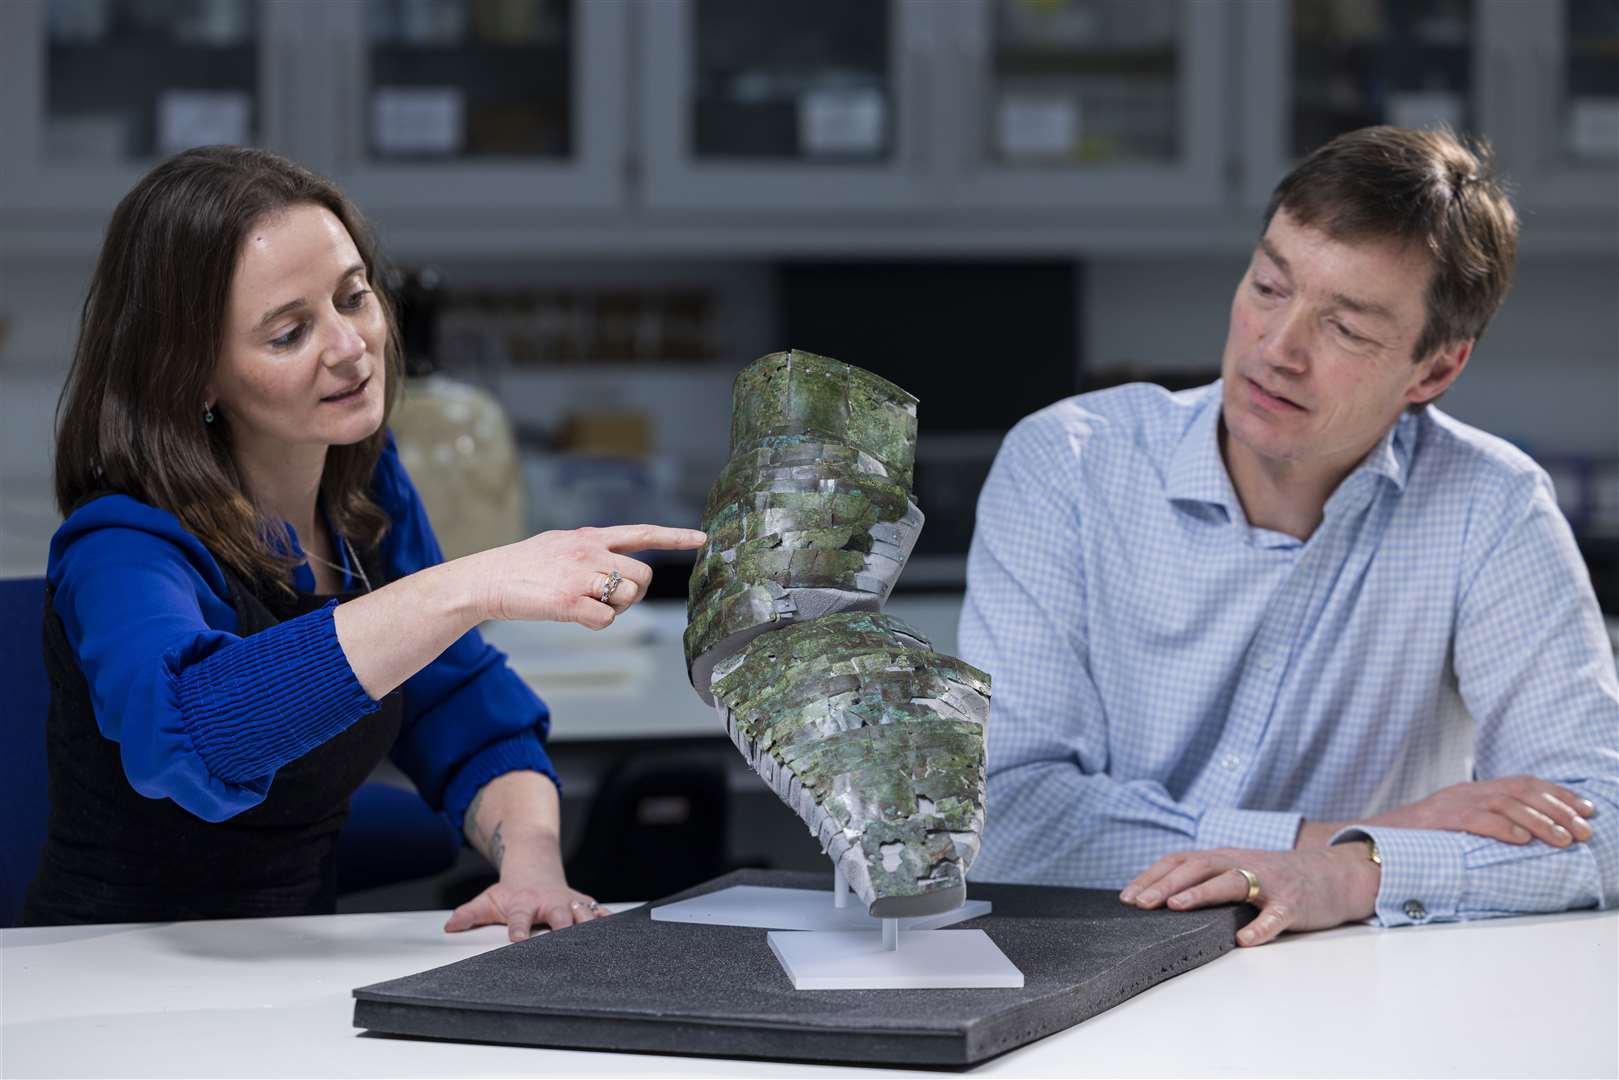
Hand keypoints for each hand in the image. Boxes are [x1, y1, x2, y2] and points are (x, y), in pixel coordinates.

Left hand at [443, 870, 607, 941]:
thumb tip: (449, 926)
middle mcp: (549, 902)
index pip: (519, 918)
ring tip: (599, 942)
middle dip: (565, 928)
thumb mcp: (489, 899)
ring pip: (584, 913)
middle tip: (569, 943)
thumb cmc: (513, 890)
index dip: (519, 929)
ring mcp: (569, 902)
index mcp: (524, 903)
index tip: (518, 941)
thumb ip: (470, 914)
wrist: (535, 866)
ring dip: (591, 925)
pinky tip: (619, 934)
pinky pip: (599, 911)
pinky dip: (609, 921)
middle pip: (559, 916)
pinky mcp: (584, 903)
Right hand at [467, 523, 705, 628]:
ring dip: (614, 609)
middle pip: (642, 575)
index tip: (702, 539)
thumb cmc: (522, 566)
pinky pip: (606, 620)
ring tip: (586, 605)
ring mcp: (581, 576)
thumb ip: (590, 548)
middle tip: (608, 599)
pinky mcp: (570, 602)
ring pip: (628, 597)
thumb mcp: (559, 543)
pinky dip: (596, 623)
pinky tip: (574, 616)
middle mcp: (590, 551)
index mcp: (590, 536)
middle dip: (634, 593)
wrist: (487, 580)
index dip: (675, 536)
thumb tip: (615, 561)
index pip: (641, 532)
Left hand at [1120, 845, 1379, 946]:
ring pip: (1232, 882)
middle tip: (1140, 903)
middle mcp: (1241, 863)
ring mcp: (1268, 881)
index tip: (1126, 896)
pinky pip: (1275, 914)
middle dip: (1166, 885)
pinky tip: (1244, 939)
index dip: (1152, 876)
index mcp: (1223, 857)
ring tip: (1177, 907)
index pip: (1179, 861)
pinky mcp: (1293, 902)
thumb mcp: (1236, 871)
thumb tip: (1159, 901)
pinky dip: (1260, 926)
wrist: (1332, 874)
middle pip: (1198, 867)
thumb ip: (1205, 880)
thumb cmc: (1274, 878)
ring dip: (1202, 893)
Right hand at [1307, 777, 1596, 849]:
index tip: (1586, 808)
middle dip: (1559, 809)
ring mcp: (1453, 804)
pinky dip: (1503, 828)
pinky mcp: (1440, 820)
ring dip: (1541, 822)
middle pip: (1523, 791)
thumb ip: (1485, 822)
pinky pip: (1477, 819)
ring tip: (1563, 839)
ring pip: (1507, 804)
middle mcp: (1467, 791)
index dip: (1559, 794)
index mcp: (1473, 790)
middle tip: (1584, 829)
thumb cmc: (1418, 839)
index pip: (1525, 783)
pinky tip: (1523, 840)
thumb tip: (1527, 835)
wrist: (1372, 838)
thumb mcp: (1456, 824)